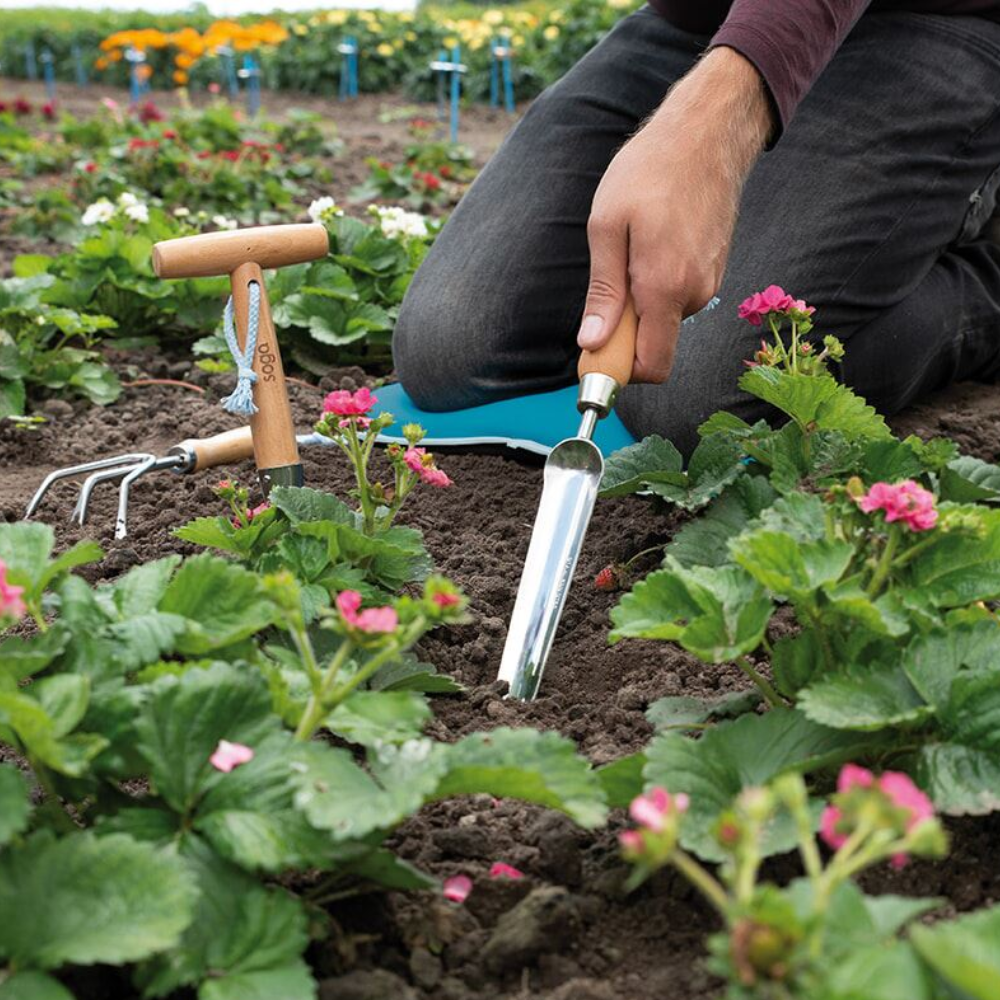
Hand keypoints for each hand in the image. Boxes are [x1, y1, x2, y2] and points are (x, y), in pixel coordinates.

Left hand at [577, 47, 772, 382]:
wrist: (708, 133)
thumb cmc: (650, 171)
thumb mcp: (607, 227)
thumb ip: (603, 293)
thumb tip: (593, 343)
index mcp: (666, 288)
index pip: (652, 366)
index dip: (620, 371)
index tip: (595, 353)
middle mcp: (695, 294)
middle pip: (654, 345)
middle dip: (625, 331)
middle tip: (608, 281)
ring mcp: (710, 283)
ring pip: (664, 318)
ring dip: (641, 302)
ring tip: (633, 248)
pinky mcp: (714, 271)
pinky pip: (678, 296)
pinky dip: (658, 285)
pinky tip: (652, 243)